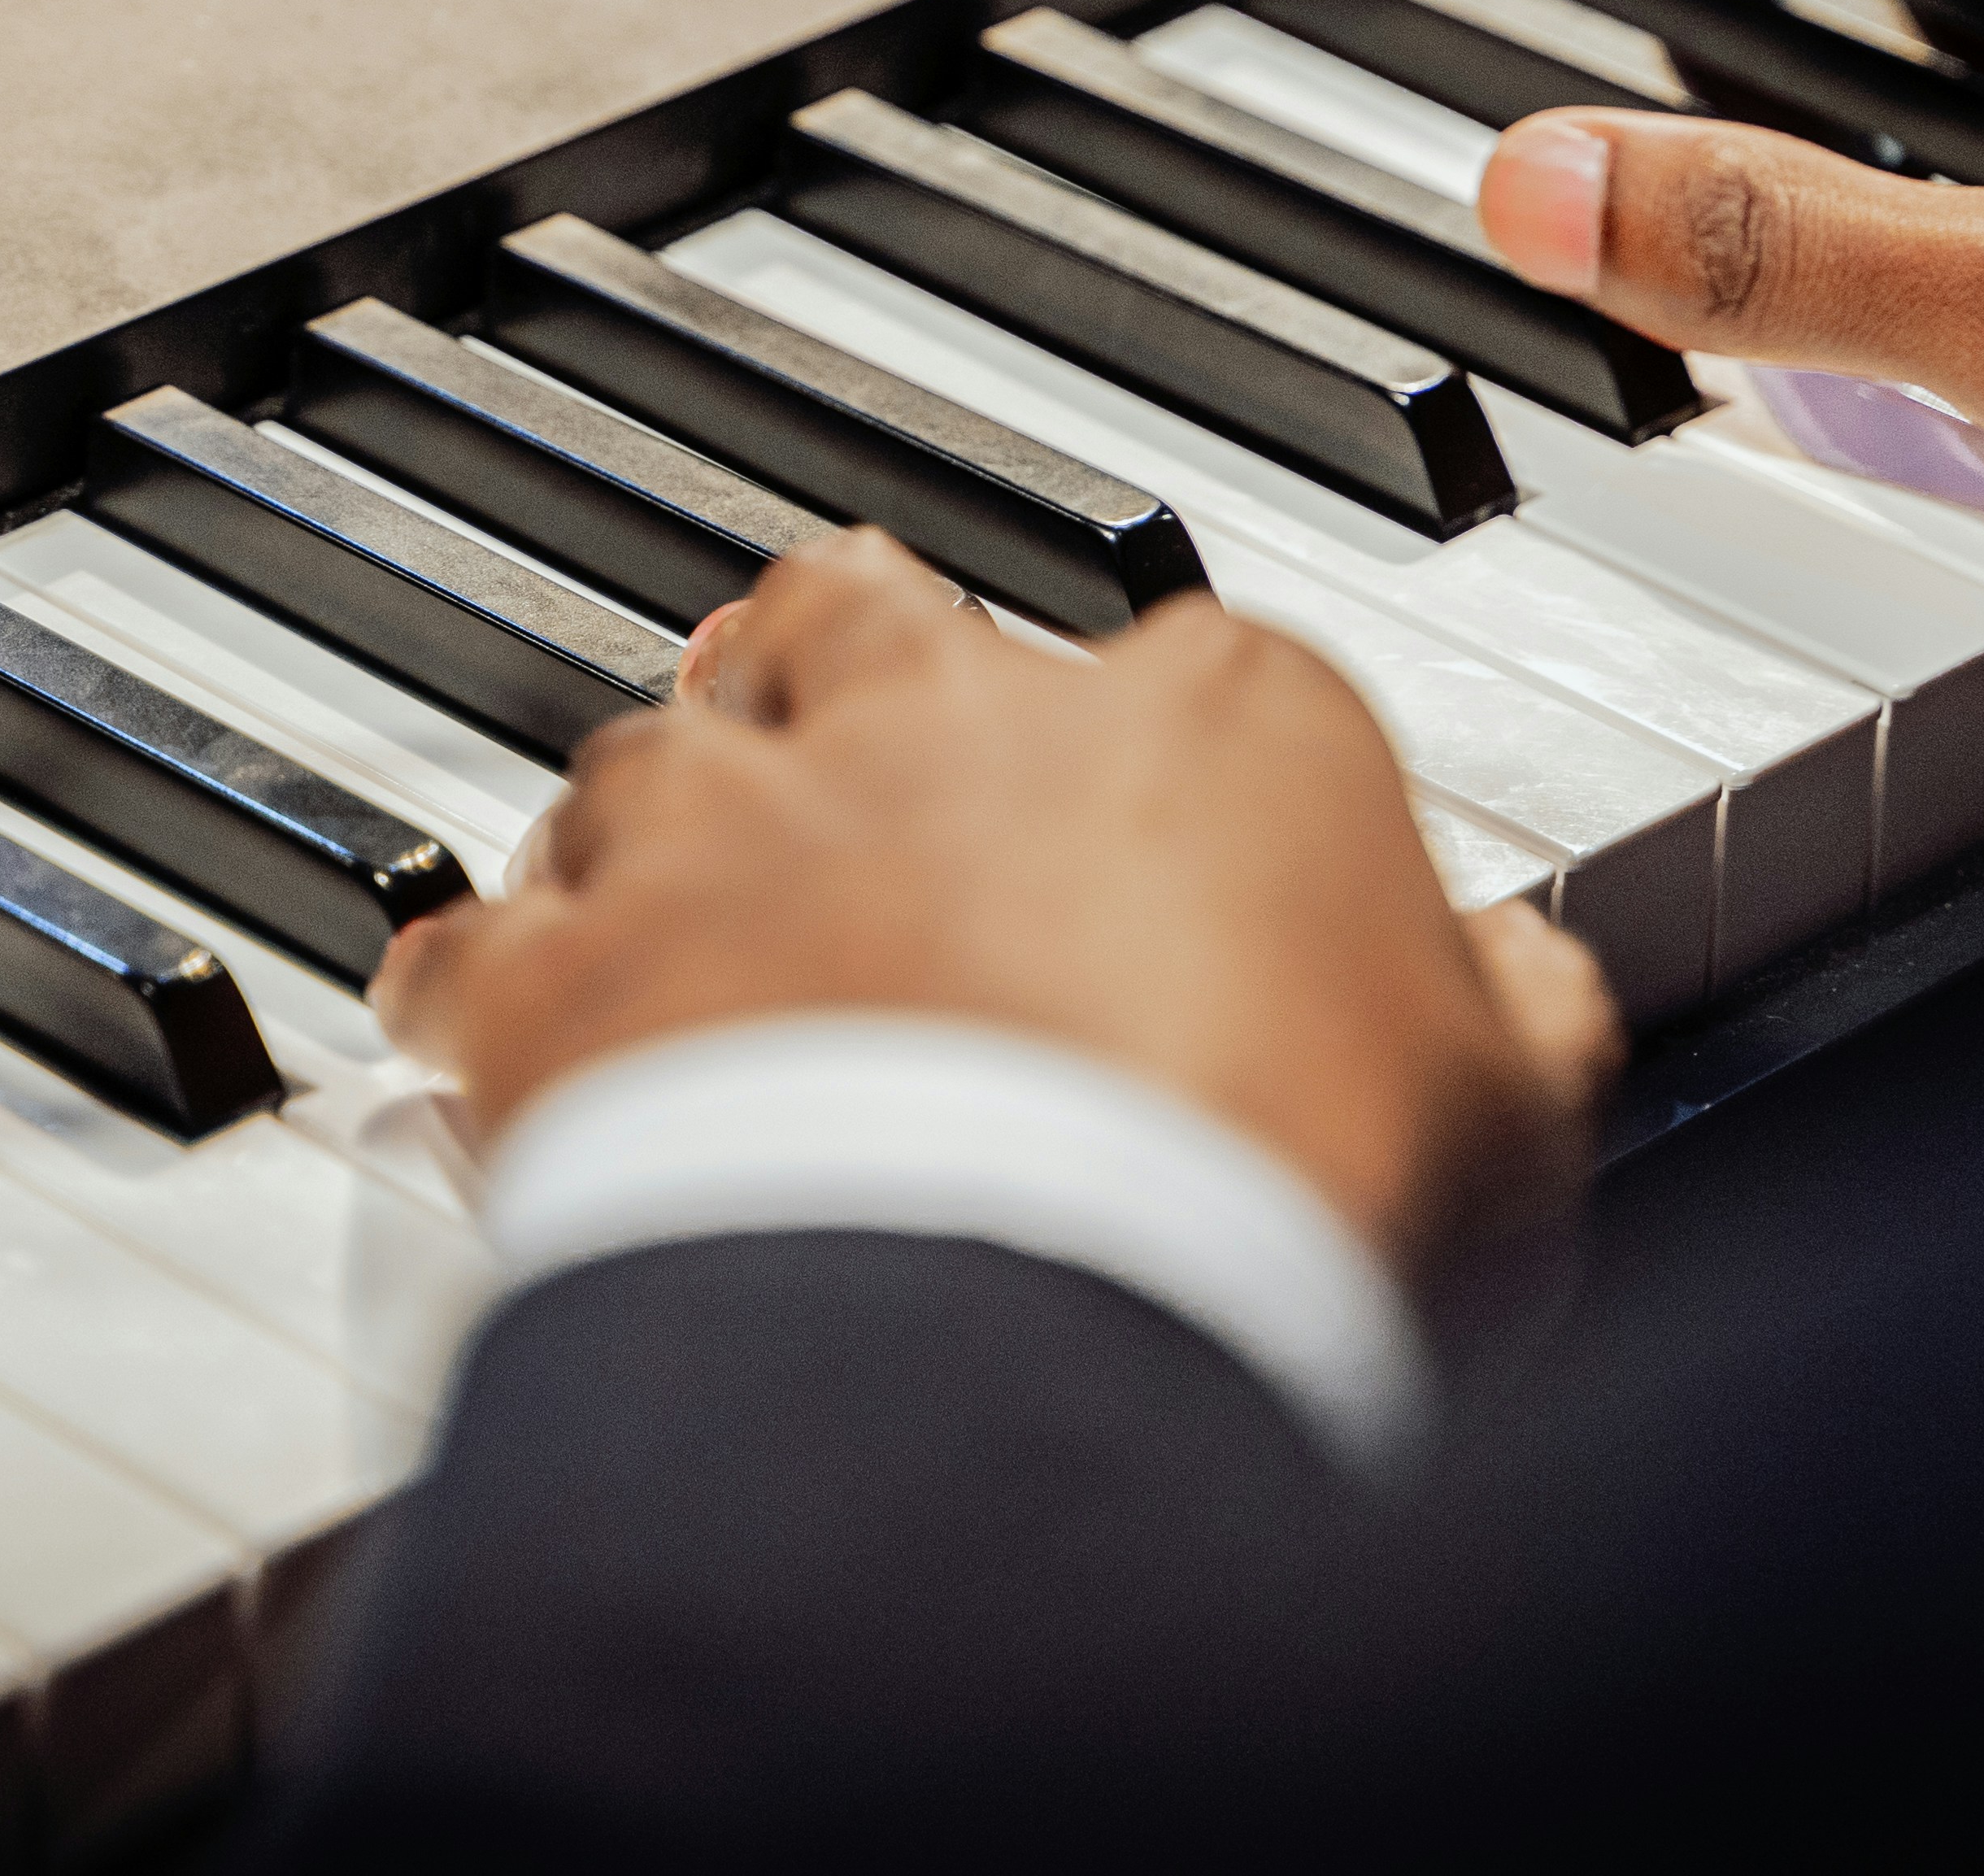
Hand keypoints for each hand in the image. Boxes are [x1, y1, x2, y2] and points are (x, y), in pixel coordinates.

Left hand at [375, 530, 1610, 1268]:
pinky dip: (475, 996)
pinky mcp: (557, 979)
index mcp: (1208, 718)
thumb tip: (1518, 972)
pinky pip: (465, 944)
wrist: (1033, 1356)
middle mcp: (944, 720)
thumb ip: (1503, 1006)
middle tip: (844, 778)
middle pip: (857, 628)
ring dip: (649, 843)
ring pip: (637, 759)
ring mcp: (727, 834)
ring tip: (668, 938)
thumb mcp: (1504, 1122)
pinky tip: (489, 1052)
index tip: (1125, 845)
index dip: (1130, 763)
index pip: (1165, 667)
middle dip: (840, 692)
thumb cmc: (1285, 1238)